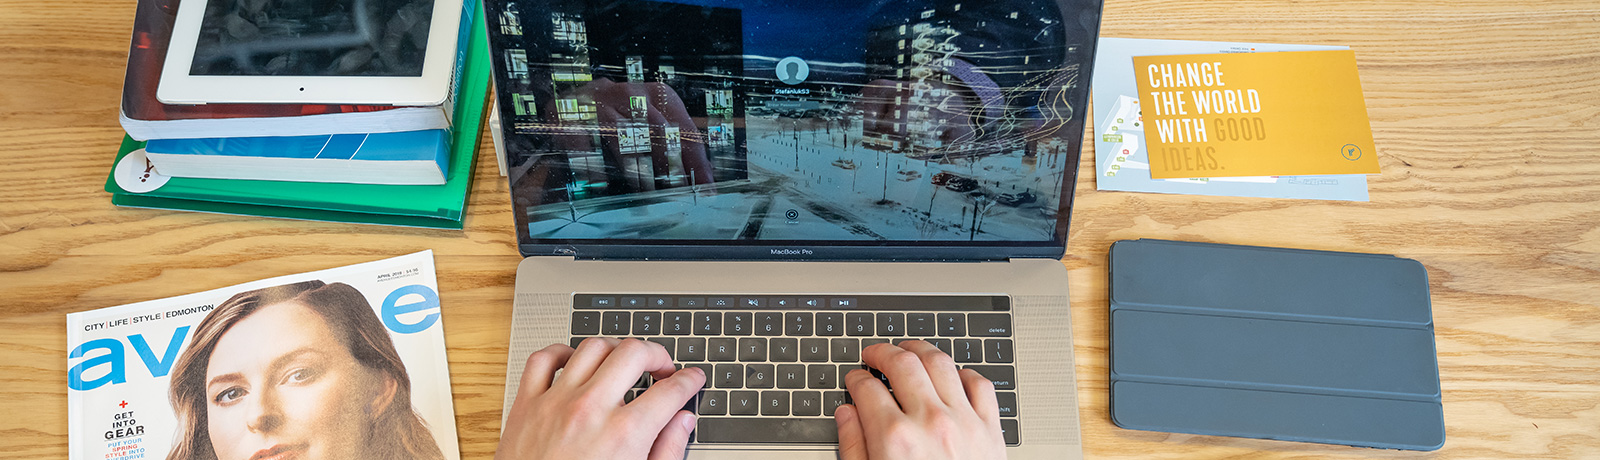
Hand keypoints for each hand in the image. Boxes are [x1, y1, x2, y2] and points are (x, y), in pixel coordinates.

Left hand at [495, 338, 706, 459]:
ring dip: (615, 350)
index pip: (670, 391)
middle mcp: (590, 410)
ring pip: (592, 347)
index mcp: (624, 435)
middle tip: (662, 367)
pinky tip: (575, 362)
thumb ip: (666, 450)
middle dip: (657, 354)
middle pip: (634, 353)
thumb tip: (682, 422)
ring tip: (623, 362)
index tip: (692, 378)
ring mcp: (555, 403)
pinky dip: (562, 352)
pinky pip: (543, 359)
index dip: (689, 381)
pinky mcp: (527, 405)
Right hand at [835, 341, 1005, 459]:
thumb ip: (854, 447)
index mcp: (894, 439)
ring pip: (941, 363)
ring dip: (921, 350)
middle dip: (883, 352)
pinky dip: (963, 373)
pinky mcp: (991, 431)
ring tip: (908, 350)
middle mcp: (930, 424)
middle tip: (874, 354)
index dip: (855, 378)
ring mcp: (964, 423)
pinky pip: (980, 385)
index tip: (854, 379)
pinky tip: (951, 375)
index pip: (867, 389)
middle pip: (903, 364)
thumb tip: (846, 415)